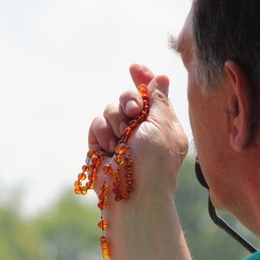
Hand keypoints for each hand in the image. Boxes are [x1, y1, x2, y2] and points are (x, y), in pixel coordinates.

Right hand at [88, 64, 188, 199]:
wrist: (132, 192)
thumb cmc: (155, 161)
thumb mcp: (163, 124)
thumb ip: (159, 99)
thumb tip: (160, 77)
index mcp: (162, 125)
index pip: (152, 95)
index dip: (143, 79)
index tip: (134, 67)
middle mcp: (140, 130)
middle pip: (127, 97)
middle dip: (127, 100)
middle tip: (132, 111)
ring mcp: (119, 138)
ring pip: (109, 109)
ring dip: (115, 120)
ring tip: (121, 140)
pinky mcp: (100, 146)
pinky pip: (96, 124)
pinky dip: (102, 133)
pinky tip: (109, 148)